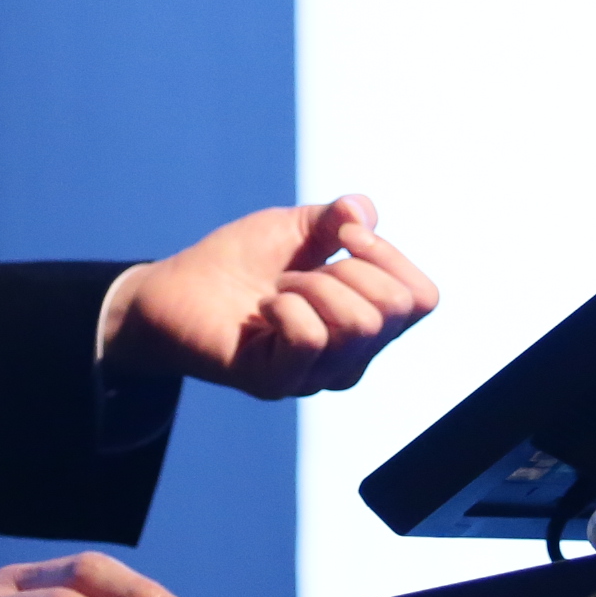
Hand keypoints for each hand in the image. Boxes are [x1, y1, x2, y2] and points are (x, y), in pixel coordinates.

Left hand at [98, 195, 439, 399]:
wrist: (173, 288)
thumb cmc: (240, 262)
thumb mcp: (296, 227)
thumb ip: (338, 218)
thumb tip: (363, 214)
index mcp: (367, 323)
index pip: (422, 299)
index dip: (391, 255)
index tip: (345, 232)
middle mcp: (351, 359)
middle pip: (394, 309)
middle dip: (347, 267)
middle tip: (300, 270)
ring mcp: (315, 375)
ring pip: (358, 324)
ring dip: (314, 285)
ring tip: (280, 288)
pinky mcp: (276, 382)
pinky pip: (311, 338)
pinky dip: (288, 306)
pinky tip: (264, 308)